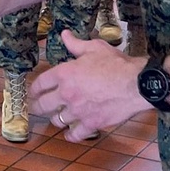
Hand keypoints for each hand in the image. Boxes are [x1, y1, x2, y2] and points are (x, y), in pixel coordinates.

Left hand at [30, 31, 150, 141]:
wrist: (136, 83)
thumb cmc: (116, 63)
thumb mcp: (94, 47)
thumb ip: (76, 44)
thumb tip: (64, 35)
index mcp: (65, 73)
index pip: (40, 83)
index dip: (34, 88)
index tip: (33, 92)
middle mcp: (67, 94)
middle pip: (43, 105)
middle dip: (36, 107)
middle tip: (35, 108)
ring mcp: (78, 111)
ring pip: (57, 121)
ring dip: (55, 119)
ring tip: (56, 118)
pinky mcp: (91, 124)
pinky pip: (75, 134)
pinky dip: (70, 136)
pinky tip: (69, 134)